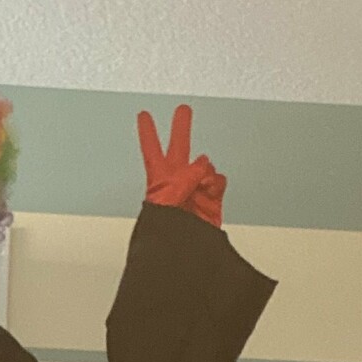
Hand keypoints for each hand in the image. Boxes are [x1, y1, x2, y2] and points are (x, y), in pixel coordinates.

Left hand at [137, 104, 226, 228]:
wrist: (181, 252)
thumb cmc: (164, 230)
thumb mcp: (169, 197)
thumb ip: (187, 175)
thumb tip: (204, 163)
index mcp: (159, 179)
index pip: (152, 149)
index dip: (147, 131)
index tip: (143, 114)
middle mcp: (177, 181)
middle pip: (179, 147)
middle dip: (181, 128)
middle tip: (184, 109)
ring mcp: (195, 189)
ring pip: (205, 167)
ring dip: (206, 173)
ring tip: (202, 186)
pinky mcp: (211, 200)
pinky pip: (218, 181)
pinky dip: (217, 183)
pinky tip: (211, 190)